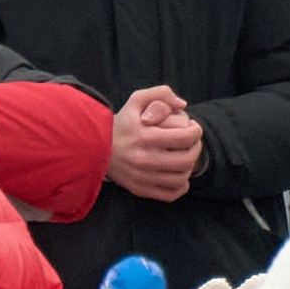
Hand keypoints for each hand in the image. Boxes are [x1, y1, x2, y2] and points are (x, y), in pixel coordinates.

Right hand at [110, 85, 199, 202]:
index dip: (196, 132)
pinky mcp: (139, 189)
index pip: (185, 138)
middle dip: (196, 148)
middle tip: (192, 142)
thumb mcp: (137, 100)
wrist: (93, 148)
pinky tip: (178, 173)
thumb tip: (183, 104)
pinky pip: (170, 194)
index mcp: (144, 136)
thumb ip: (161, 94)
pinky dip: (181, 186)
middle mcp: (143, 159)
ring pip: (181, 178)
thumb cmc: (122, 123)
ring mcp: (141, 177)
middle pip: (186, 160)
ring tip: (185, 155)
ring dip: (190, 166)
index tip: (193, 128)